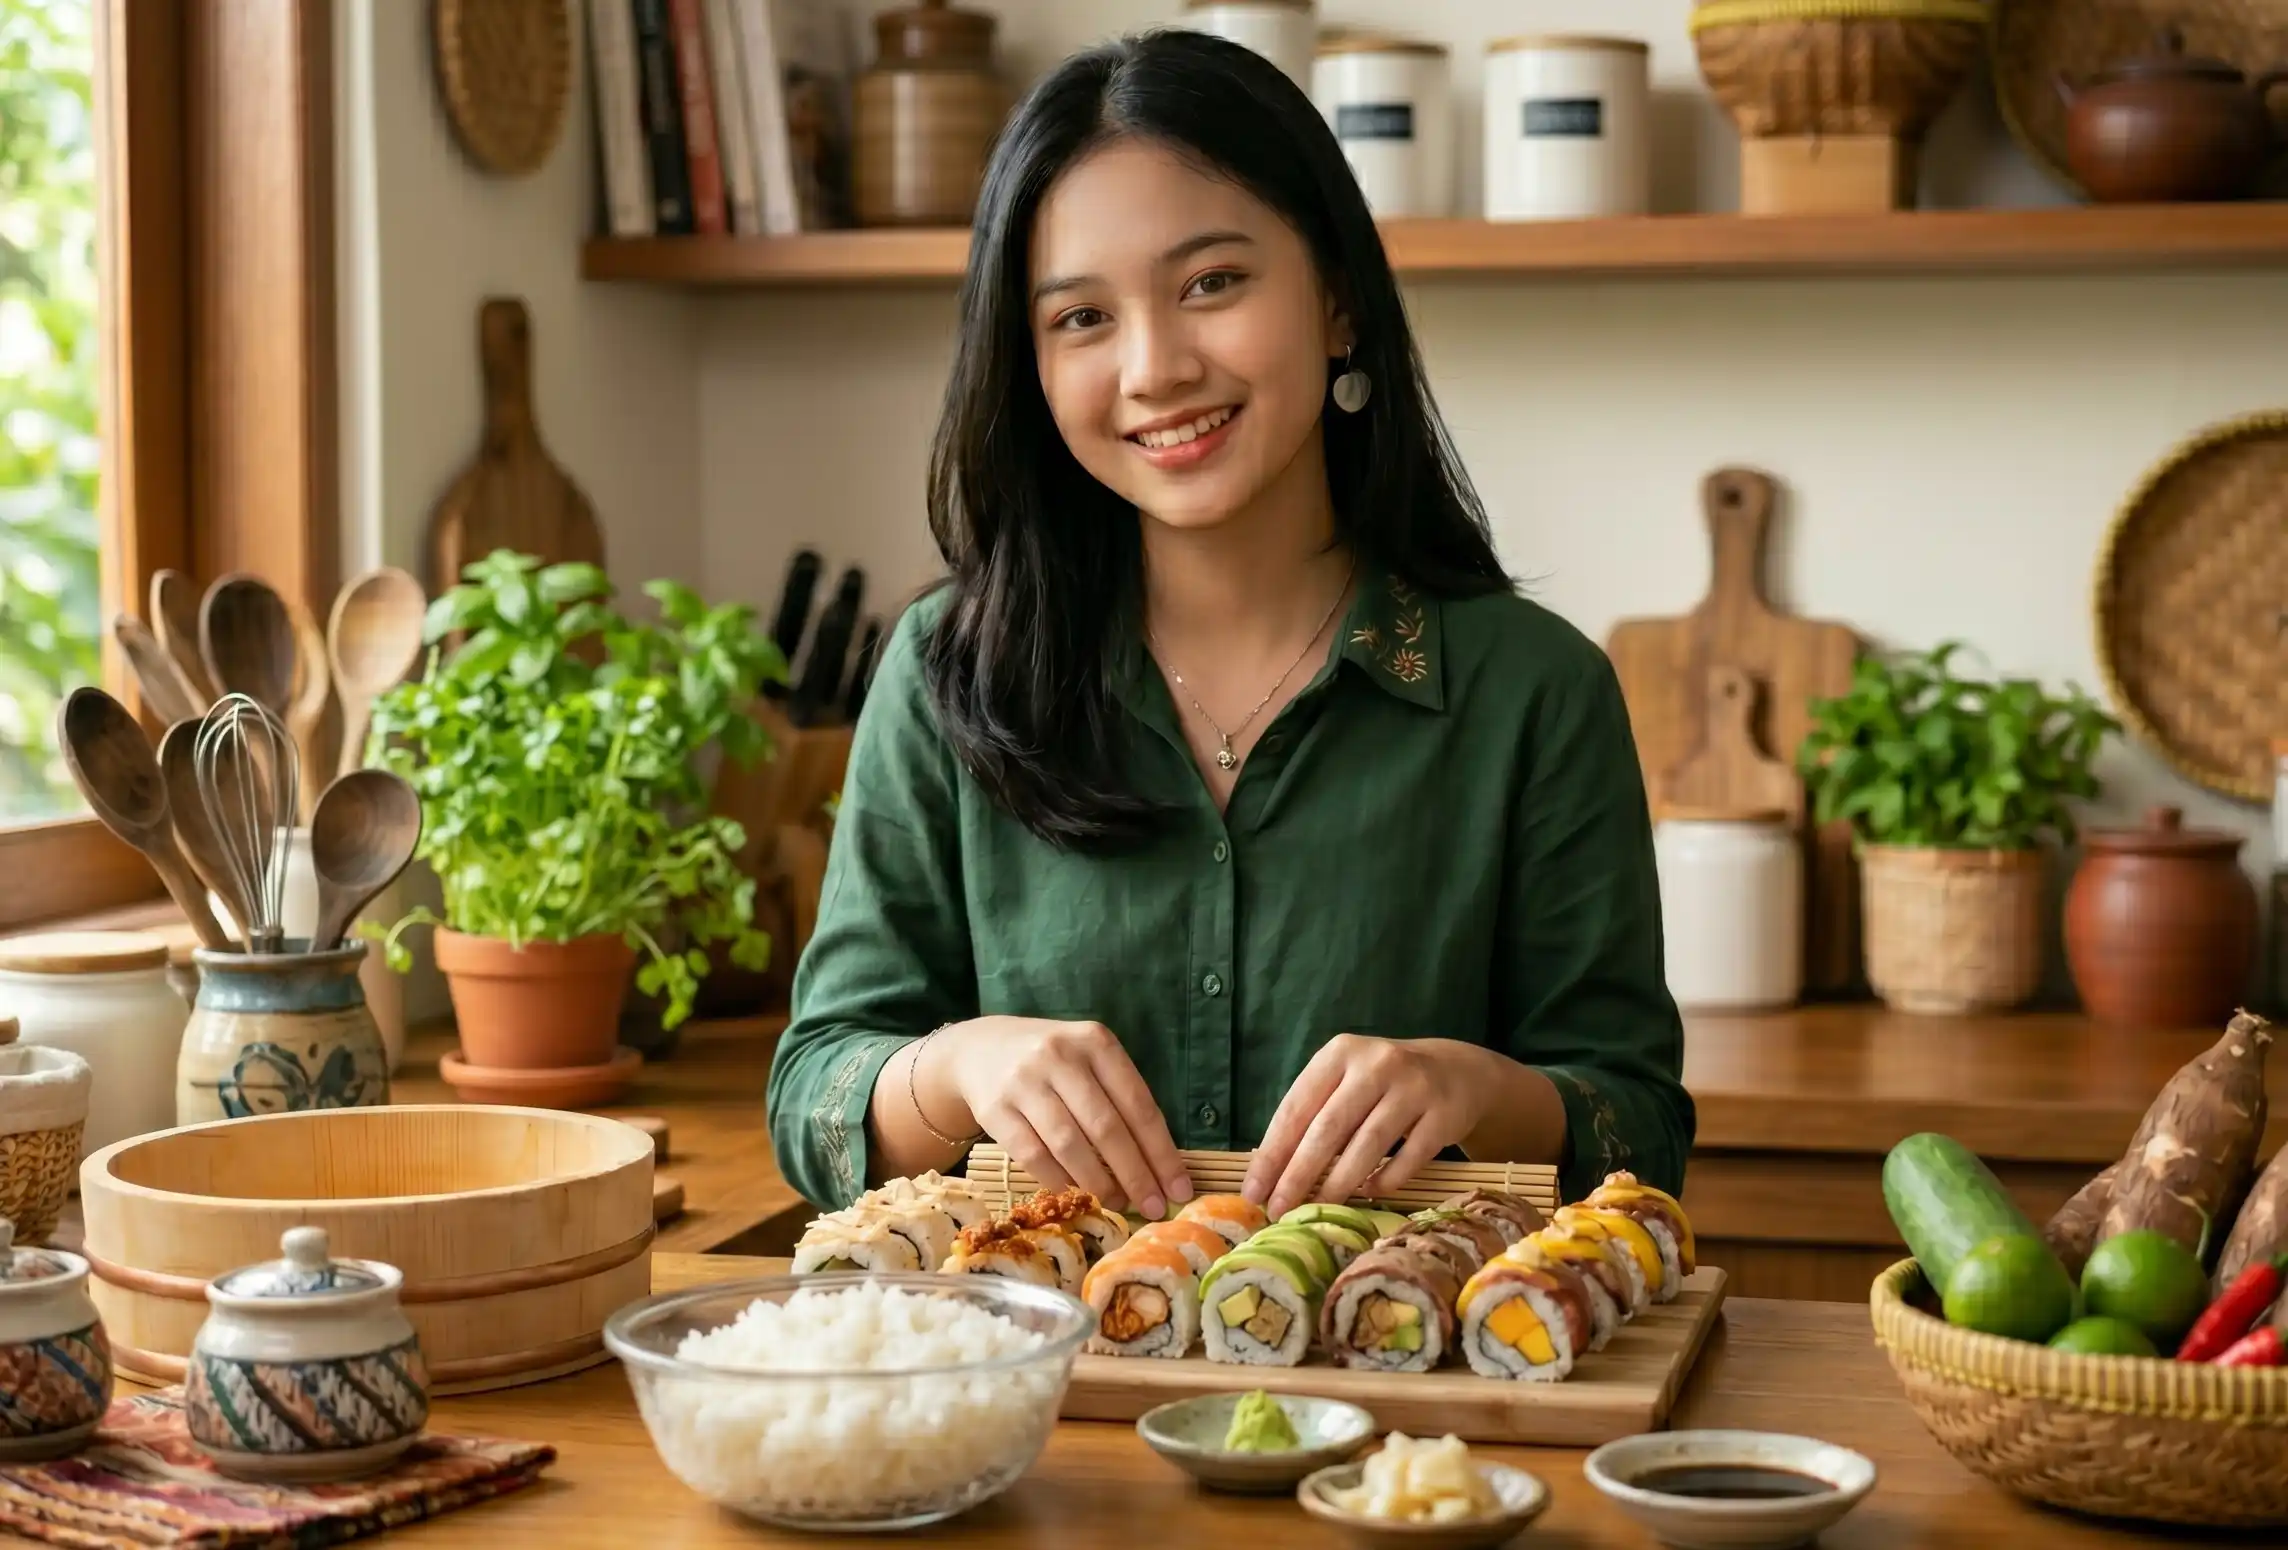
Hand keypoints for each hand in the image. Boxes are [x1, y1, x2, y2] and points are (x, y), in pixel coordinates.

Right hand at [937, 1017, 1192, 1217]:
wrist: (979, 1049)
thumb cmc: (1053, 1063)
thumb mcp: (1089, 1059)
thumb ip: (1120, 1098)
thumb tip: (1158, 1165)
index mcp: (1095, 1042)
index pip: (1138, 1104)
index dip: (1161, 1152)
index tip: (1179, 1188)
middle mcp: (1060, 1056)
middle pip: (1106, 1127)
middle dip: (1135, 1175)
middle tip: (1153, 1207)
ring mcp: (1024, 1082)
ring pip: (1069, 1144)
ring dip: (1098, 1183)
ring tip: (1118, 1203)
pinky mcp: (995, 1109)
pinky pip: (1033, 1155)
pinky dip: (1059, 1180)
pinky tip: (1076, 1193)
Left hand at [1244, 1036, 1492, 1219]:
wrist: (1455, 1071)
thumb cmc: (1382, 1083)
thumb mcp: (1345, 1080)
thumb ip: (1312, 1113)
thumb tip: (1270, 1171)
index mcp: (1340, 1053)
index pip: (1297, 1106)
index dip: (1273, 1152)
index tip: (1253, 1190)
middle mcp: (1376, 1064)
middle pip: (1328, 1128)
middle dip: (1298, 1174)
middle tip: (1278, 1208)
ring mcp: (1413, 1089)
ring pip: (1367, 1145)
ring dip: (1338, 1184)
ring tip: (1318, 1209)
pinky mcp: (1443, 1116)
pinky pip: (1407, 1159)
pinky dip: (1384, 1181)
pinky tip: (1368, 1193)